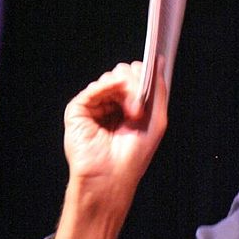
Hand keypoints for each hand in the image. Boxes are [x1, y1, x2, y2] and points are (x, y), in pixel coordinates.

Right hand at [63, 59, 167, 216]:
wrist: (111, 176)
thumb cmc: (133, 156)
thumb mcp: (157, 120)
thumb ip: (159, 90)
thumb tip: (159, 61)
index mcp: (130, 109)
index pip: (136, 79)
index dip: (143, 78)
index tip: (149, 89)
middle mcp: (112, 106)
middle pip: (123, 74)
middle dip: (135, 86)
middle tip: (139, 110)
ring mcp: (95, 107)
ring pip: (110, 78)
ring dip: (124, 92)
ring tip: (130, 115)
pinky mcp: (79, 110)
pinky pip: (94, 87)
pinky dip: (107, 87)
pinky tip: (115, 95)